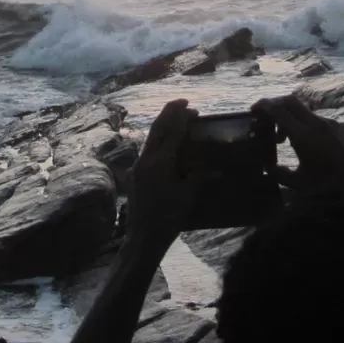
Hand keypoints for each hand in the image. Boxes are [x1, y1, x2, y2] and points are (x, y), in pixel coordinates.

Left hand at [125, 99, 196, 242]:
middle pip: (157, 129)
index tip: (190, 105)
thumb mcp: (188, 196)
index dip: (181, 116)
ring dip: (164, 126)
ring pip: (150, 138)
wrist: (142, 238)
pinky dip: (159, 140)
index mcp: (160, 162)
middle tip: (183, 104)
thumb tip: (207, 165)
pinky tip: (167, 143)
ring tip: (177, 119)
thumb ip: (197, 176)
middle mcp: (146, 160)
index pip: (172, 132)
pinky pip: (148, 150)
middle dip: (169, 113)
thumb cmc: (168, 218)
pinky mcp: (136, 175)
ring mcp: (138, 167)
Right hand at [254, 95, 343, 203]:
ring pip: (306, 112)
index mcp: (303, 135)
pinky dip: (308, 127)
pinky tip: (310, 146)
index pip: (277, 109)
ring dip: (292, 120)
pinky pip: (320, 121)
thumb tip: (267, 167)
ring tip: (286, 141)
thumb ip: (279, 173)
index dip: (262, 106)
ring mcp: (332, 124)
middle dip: (275, 106)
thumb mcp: (299, 184)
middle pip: (290, 101)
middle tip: (266, 120)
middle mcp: (317, 123)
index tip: (253, 111)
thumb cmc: (329, 188)